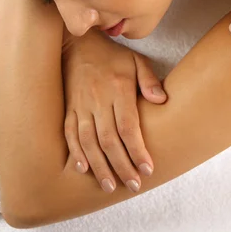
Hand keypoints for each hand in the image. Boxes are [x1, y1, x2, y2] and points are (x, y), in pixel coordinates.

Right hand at [61, 29, 166, 192]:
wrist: (78, 45)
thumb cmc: (113, 57)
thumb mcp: (136, 61)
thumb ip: (149, 80)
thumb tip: (161, 100)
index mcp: (118, 89)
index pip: (128, 127)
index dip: (137, 151)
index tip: (147, 169)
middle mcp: (98, 100)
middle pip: (109, 140)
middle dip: (122, 166)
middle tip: (134, 185)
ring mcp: (80, 106)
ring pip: (88, 142)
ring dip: (99, 166)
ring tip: (110, 186)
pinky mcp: (68, 109)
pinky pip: (70, 134)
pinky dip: (75, 152)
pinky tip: (83, 169)